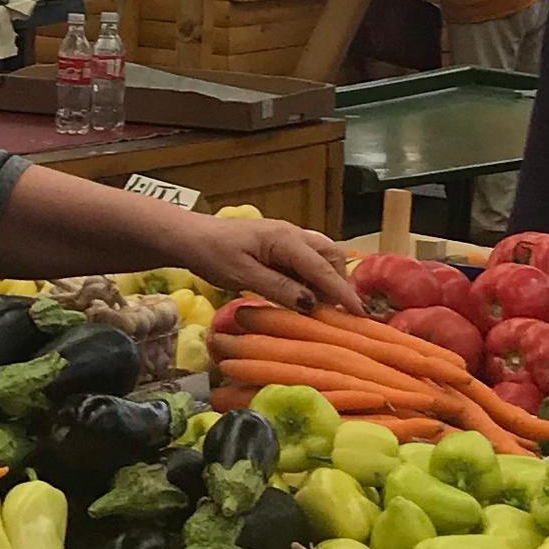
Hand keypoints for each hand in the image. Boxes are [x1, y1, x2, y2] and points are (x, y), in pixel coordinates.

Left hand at [173, 208, 360, 311]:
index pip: (321, 267)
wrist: (189, 237)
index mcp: (285, 239)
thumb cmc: (212, 254)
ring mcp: (287, 238)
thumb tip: (311, 304)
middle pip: (331, 256)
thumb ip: (278, 288)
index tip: (360, 313)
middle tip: (343, 312)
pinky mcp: (279, 246)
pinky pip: (307, 261)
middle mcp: (293, 234)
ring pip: (321, 256)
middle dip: (340, 283)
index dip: (342, 292)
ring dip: (328, 280)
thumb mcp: (243, 275)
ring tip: (327, 308)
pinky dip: (314, 279)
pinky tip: (308, 298)